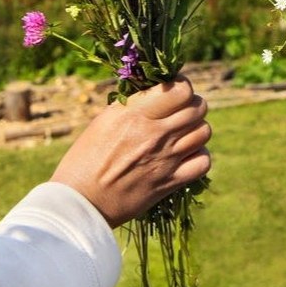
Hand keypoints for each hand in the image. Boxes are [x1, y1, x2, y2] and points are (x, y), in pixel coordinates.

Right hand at [50, 75, 210, 227]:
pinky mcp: (170, 182)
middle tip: (181, 110)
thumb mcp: (105, 119)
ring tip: (184, 132)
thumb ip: (134, 104)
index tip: (175, 89)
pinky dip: (199, 156)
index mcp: (135, 112)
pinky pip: (203, 162)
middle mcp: (155, 132)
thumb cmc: (86, 157)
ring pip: (204, 132)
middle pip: (197, 108)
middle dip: (193, 105)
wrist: (81, 200)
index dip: (183, 85)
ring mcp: (166, 158)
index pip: (180, 89)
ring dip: (197, 129)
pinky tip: (187, 155)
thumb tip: (156, 90)